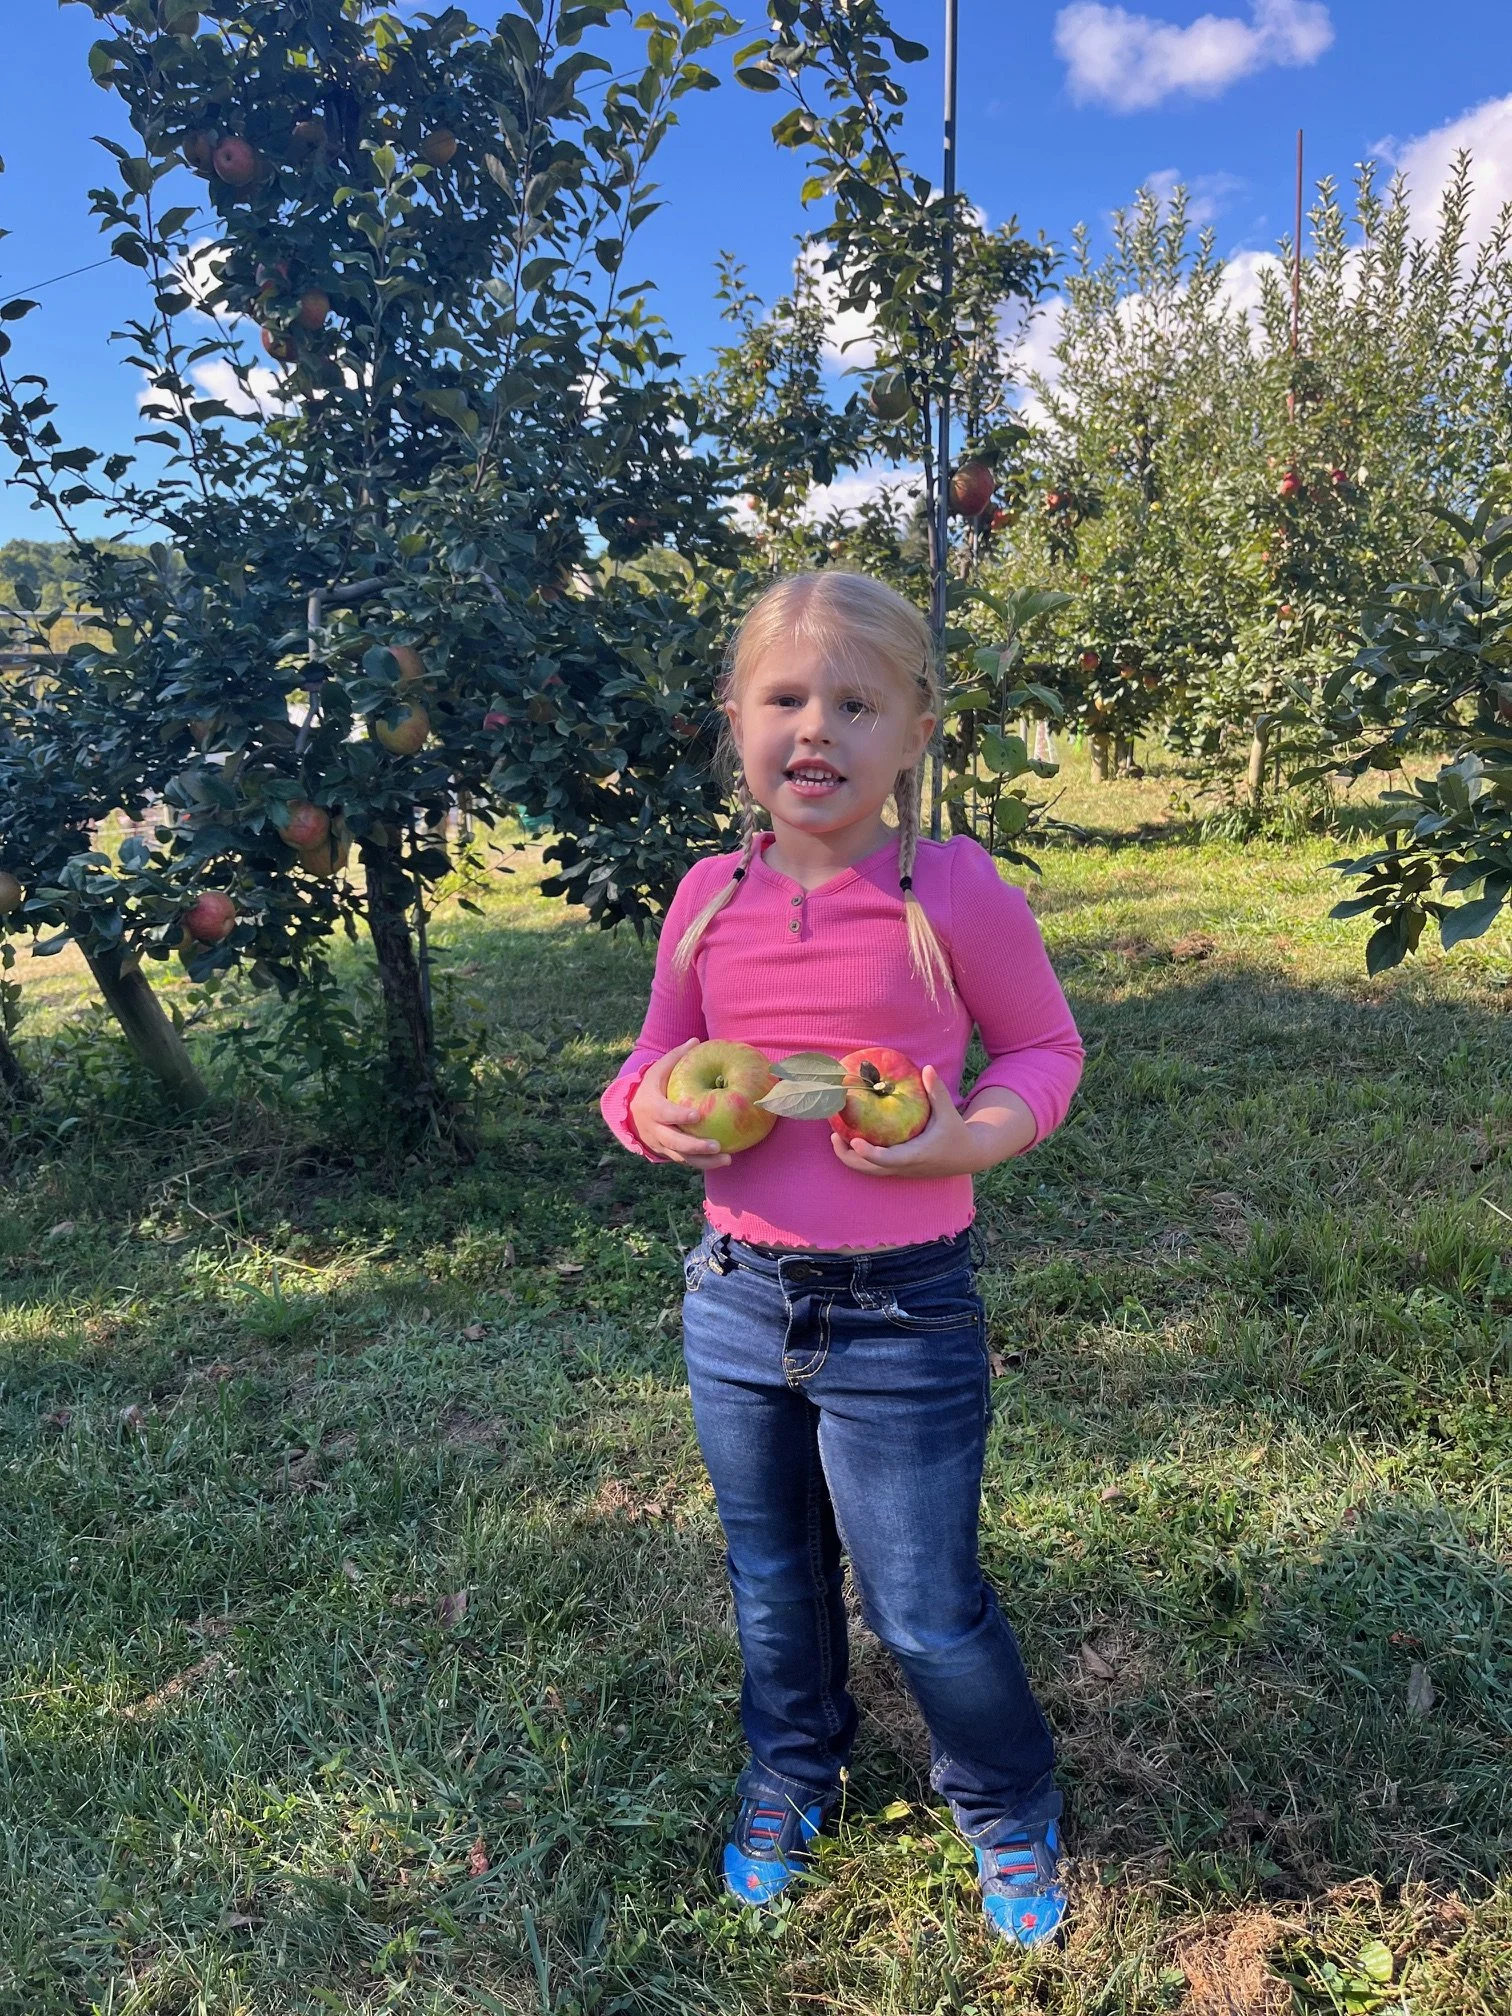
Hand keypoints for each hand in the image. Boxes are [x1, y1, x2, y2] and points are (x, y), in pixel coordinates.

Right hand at [628, 1038, 731, 1169]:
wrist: (631, 1113)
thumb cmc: (651, 1088)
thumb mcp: (657, 1071)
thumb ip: (676, 1057)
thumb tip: (696, 1040)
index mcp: (651, 1107)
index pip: (665, 1113)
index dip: (679, 1116)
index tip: (697, 1116)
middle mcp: (654, 1129)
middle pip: (674, 1141)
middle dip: (696, 1146)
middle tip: (718, 1146)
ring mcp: (660, 1144)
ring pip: (681, 1157)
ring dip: (704, 1161)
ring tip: (727, 1160)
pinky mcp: (667, 1153)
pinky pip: (685, 1161)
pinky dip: (703, 1163)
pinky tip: (722, 1161)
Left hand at [830, 1067, 1035, 1179]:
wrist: (969, 1156)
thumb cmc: (958, 1134)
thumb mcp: (949, 1113)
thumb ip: (937, 1091)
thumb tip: (927, 1068)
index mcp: (916, 1155)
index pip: (887, 1160)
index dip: (869, 1153)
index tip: (853, 1141)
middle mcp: (905, 1167)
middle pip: (870, 1170)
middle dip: (848, 1156)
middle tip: (833, 1135)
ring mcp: (901, 1171)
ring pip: (869, 1171)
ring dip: (850, 1157)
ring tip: (835, 1135)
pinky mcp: (899, 1169)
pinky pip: (874, 1166)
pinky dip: (860, 1156)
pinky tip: (850, 1136)